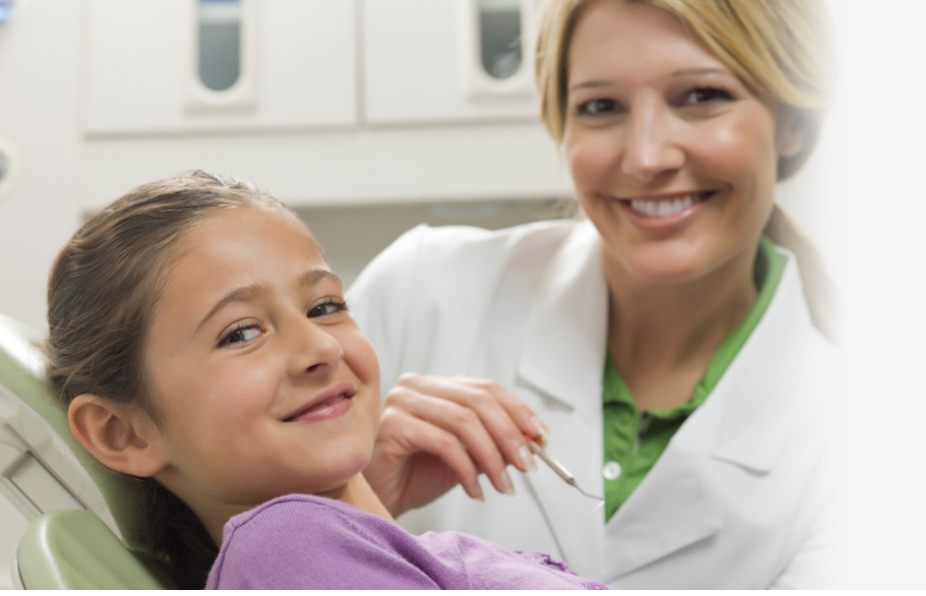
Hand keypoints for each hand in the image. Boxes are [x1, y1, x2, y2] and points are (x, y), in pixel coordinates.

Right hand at [364, 373, 548, 517]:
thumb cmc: (417, 475)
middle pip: (478, 400)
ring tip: (504, 485)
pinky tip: (474, 490)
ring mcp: (401, 402)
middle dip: (510, 435)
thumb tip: (535, 438)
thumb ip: (495, 441)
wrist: (380, 500)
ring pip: (463, 421)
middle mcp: (416, 386)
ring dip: (492, 457)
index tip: (542, 438)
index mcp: (436, 386)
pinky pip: (443, 443)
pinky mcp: (392, 425)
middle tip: (528, 466)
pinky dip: (466, 469)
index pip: (485, 387)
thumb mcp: (467, 455)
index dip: (518, 410)